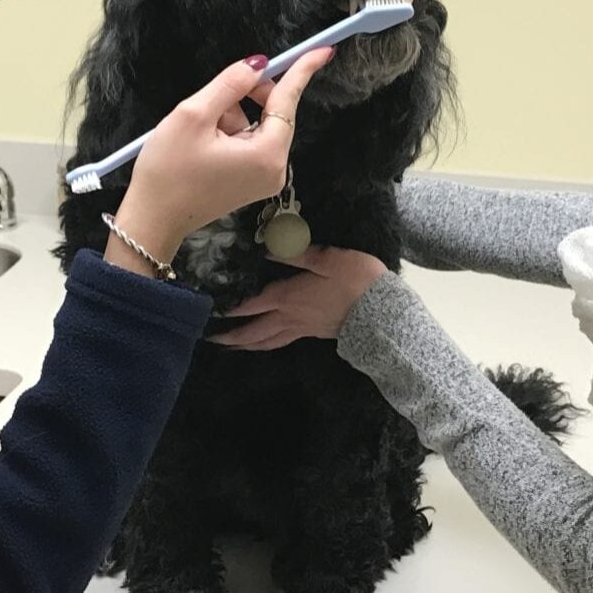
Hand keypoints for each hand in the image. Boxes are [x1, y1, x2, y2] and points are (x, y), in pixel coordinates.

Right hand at [105, 48, 333, 276]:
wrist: (151, 219)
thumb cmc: (168, 170)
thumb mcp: (194, 115)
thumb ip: (229, 84)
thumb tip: (257, 65)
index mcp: (266, 154)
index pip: (288, 101)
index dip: (302, 71)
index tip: (323, 50)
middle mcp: (273, 170)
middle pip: (274, 113)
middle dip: (248, 96)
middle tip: (218, 91)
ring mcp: (263, 180)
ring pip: (258, 127)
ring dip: (232, 115)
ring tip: (199, 128)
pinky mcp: (250, 183)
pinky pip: (250, 143)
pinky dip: (230, 132)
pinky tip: (204, 139)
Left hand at [208, 247, 388, 349]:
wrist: (383, 314)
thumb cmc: (357, 282)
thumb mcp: (327, 259)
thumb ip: (295, 253)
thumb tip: (266, 246)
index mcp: (287, 298)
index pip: (250, 304)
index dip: (228, 308)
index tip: (208, 310)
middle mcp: (289, 317)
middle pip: (253, 331)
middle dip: (230, 336)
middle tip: (209, 337)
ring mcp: (301, 328)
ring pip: (266, 341)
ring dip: (245, 344)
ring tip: (230, 346)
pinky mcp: (313, 333)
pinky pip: (281, 341)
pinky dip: (266, 344)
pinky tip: (265, 342)